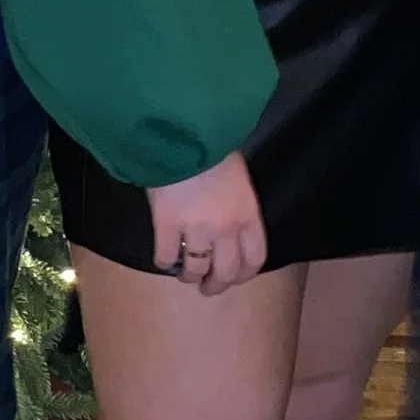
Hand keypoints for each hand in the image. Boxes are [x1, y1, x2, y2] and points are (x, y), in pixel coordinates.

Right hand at [144, 152, 266, 293]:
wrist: (186, 132)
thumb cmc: (214, 143)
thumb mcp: (238, 174)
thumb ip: (237, 200)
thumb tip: (228, 213)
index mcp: (248, 214)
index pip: (255, 257)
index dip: (245, 273)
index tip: (237, 277)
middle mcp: (226, 229)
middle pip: (227, 271)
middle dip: (217, 284)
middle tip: (208, 287)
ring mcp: (196, 229)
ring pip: (196, 269)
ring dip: (191, 276)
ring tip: (185, 276)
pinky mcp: (167, 224)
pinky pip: (166, 255)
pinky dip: (165, 262)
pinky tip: (164, 259)